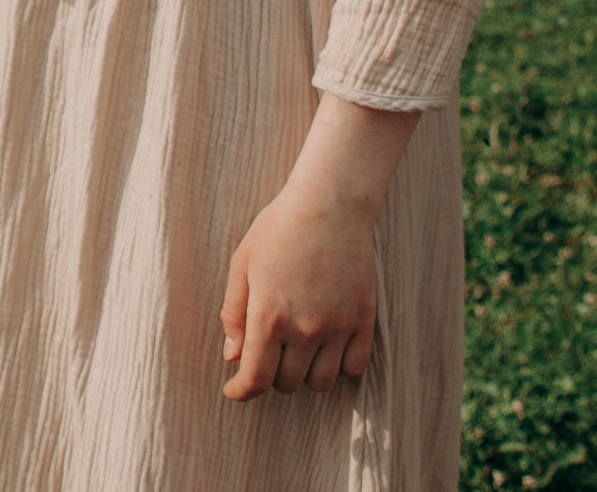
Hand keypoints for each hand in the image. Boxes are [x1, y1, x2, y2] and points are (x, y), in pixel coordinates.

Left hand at [218, 180, 378, 398]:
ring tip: (296, 352)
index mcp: (269, 316)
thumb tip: (233, 356)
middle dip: (271, 375)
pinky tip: (327, 349)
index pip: (256, 378)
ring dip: (304, 375)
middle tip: (267, 354)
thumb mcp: (242, 265)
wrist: (329, 205)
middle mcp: (305, 329)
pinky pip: (354, 368)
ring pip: (321, 382)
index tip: (235, 391)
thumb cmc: (277, 231)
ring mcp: (338, 327)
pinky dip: (339, 367)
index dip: (241, 391)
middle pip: (287, 383)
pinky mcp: (364, 321)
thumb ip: (234, 314)